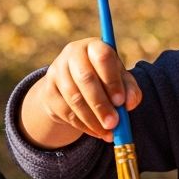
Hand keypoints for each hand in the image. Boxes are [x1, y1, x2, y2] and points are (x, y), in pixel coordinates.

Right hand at [21, 37, 141, 147]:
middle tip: (114, 123)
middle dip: (101, 105)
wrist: (73, 83)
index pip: (102, 57)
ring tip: (108, 133)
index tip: (121, 102)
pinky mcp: (48, 91)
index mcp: (94, 46)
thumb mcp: (120, 79)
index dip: (112, 80)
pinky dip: (83, 125)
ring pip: (74, 98)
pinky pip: (65, 111)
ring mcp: (56, 71)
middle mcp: (72, 53)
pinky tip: (96, 132)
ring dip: (93, 120)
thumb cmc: (103, 78)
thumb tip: (130, 103)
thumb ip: (130, 89)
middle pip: (85, 79)